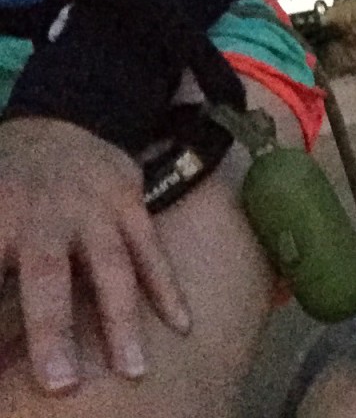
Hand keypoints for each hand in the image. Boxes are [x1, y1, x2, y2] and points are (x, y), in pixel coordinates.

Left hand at [0, 118, 190, 392]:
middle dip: (53, 328)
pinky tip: (182, 323)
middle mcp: (45, 212)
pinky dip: (167, 287)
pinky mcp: (131, 201)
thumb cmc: (7, 190)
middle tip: (61, 383)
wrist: (54, 127)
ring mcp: (94, 206)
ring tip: (133, 368)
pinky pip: (152, 249)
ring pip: (111, 266)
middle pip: (48, 274)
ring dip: (122, 318)